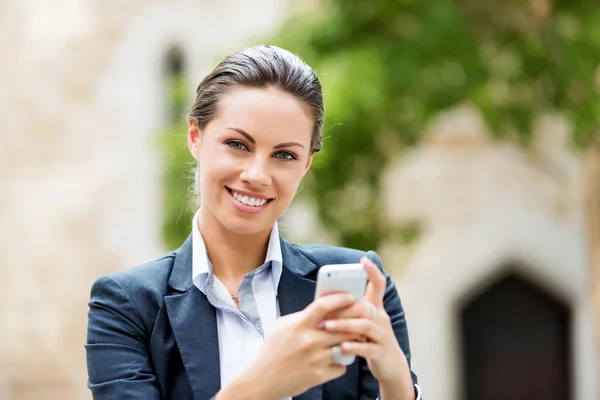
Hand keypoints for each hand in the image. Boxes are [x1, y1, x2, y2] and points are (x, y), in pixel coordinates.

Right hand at [224, 292, 359, 399]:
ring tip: (355, 337)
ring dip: (352, 341)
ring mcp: (316, 359)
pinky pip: (341, 365)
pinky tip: (336, 359)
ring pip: (346, 345)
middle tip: (364, 316)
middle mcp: (309, 341)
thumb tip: (323, 307)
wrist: (263, 380)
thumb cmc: (273, 351)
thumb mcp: (282, 326)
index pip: (324, 305)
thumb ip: (303, 316)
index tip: (351, 296)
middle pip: (342, 325)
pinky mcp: (320, 375)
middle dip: (356, 319)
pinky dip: (341, 362)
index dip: (340, 299)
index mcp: (299, 325)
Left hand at [321, 257, 413, 395]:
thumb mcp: (362, 324)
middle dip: (344, 306)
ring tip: (327, 326)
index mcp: (376, 309)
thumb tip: (324, 301)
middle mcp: (382, 319)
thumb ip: (349, 312)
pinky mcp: (383, 353)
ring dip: (344, 324)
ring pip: (366, 325)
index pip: (378, 285)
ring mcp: (384, 336)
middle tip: (324, 308)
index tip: (363, 259)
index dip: (373, 271)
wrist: (391, 367)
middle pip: (366, 306)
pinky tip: (342, 347)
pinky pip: (368, 348)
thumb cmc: (370, 341)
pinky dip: (354, 346)